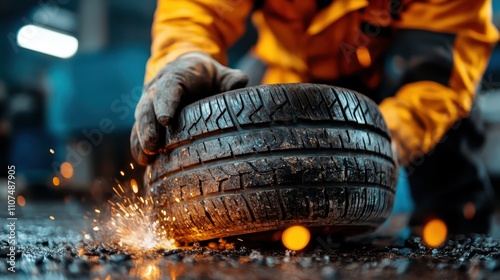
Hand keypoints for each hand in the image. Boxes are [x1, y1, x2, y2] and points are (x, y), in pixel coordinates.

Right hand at [131, 52, 248, 164]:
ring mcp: (149, 104)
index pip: (168, 87)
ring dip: (140, 140)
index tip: (166, 120)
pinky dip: (138, 146)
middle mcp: (157, 89)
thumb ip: (232, 79)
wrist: (189, 70)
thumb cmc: (209, 76)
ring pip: (141, 121)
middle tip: (152, 146)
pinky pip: (138, 131)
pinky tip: (144, 163)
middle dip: (147, 127)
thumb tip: (240, 84)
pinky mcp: (147, 118)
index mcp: (176, 76)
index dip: (165, 103)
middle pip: (147, 107)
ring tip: (145, 159)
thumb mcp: (222, 74)